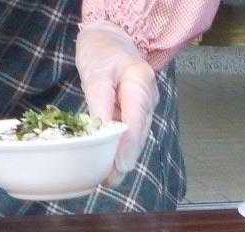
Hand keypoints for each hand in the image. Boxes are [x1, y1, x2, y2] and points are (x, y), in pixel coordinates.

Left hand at [76, 25, 157, 184]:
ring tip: (108, 179)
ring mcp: (146, 106)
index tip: (121, 165)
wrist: (112, 38)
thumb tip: (99, 131)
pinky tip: (110, 164)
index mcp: (140, 82)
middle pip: (139, 133)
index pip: (136, 118)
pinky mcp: (138, 113)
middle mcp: (149, 97)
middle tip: (109, 180)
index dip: (129, 144)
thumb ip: (99, 100)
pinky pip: (131, 133)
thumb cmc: (102, 51)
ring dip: (123, 157)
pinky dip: (121, 149)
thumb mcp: (95, 72)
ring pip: (136, 136)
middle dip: (125, 158)